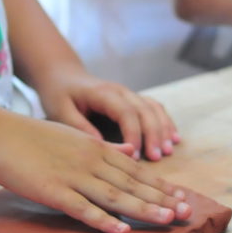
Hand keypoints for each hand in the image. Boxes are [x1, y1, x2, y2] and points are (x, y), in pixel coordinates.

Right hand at [0, 116, 190, 232]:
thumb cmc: (31, 136)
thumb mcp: (73, 135)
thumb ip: (101, 145)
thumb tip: (128, 151)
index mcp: (96, 147)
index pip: (136, 168)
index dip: (160, 184)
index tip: (182, 196)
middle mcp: (91, 160)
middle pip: (133, 183)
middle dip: (162, 199)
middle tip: (187, 213)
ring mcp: (73, 176)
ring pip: (115, 195)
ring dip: (143, 209)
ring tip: (167, 221)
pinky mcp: (53, 190)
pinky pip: (83, 208)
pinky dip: (104, 220)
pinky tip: (121, 230)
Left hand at [37, 66, 180, 161]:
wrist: (62, 75)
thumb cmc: (59, 94)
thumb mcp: (61, 111)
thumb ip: (81, 128)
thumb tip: (102, 148)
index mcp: (103, 93)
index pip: (126, 113)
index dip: (133, 134)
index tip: (135, 156)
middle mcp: (121, 91)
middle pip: (145, 110)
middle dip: (154, 134)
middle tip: (157, 157)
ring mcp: (129, 94)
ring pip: (154, 108)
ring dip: (163, 128)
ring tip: (168, 150)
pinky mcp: (132, 100)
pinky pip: (154, 108)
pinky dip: (165, 122)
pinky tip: (173, 138)